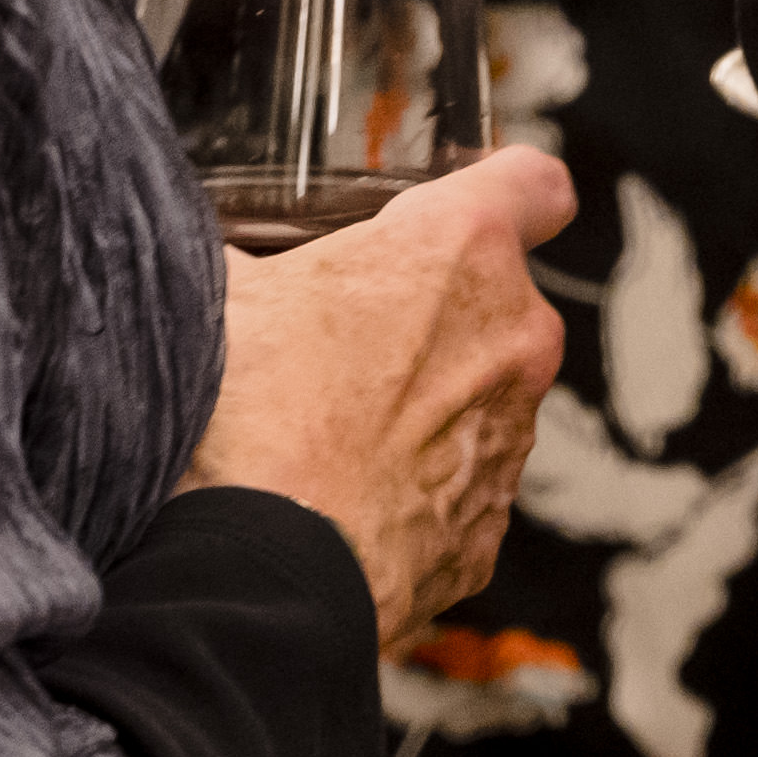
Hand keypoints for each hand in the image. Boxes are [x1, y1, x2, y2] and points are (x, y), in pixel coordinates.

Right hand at [189, 145, 578, 647]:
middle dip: (429, 316)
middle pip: (492, 303)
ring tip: (324, 434)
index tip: (466, 209)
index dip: (503, 190)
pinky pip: (453, 491)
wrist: (254, 573)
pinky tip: (337, 501)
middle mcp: (513, 339)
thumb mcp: (225, 290)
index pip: (533, 183)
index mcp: (461, 252)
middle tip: (341, 342)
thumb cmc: (243, 418)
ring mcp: (510, 442)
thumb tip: (224, 261)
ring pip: (475, 400)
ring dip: (420, 407)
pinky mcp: (486, 533)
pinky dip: (409, 492)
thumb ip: (252, 258)